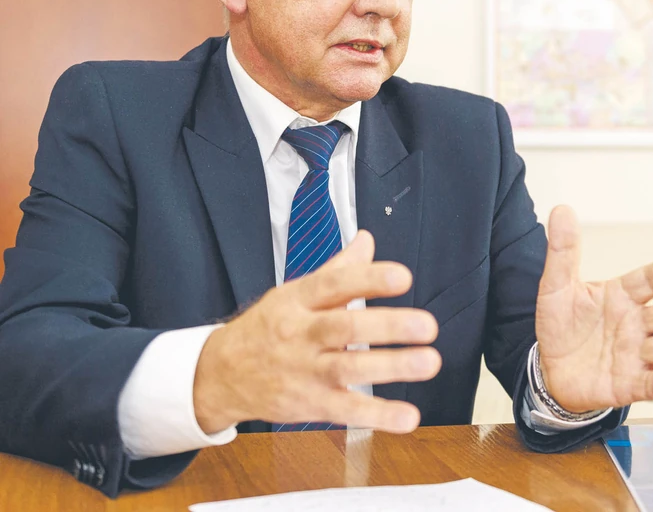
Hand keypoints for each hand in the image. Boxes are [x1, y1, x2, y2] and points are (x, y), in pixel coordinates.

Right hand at [193, 230, 440, 432]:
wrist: (220, 375)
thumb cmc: (267, 328)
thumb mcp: (294, 293)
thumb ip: (337, 270)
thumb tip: (368, 241)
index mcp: (298, 300)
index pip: (333, 284)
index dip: (368, 279)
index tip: (402, 277)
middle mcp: (300, 334)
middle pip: (344, 328)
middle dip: (388, 326)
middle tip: (427, 325)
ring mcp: (304, 372)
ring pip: (348, 369)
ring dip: (391, 367)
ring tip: (428, 361)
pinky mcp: (310, 405)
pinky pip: (346, 411)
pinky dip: (378, 415)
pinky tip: (408, 415)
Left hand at [535, 206, 652, 412]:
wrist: (549, 368)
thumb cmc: (561, 323)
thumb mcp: (556, 286)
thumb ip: (563, 251)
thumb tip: (561, 208)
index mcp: (622, 296)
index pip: (647, 281)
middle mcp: (636, 325)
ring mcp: (635, 356)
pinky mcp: (627, 385)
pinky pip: (646, 386)